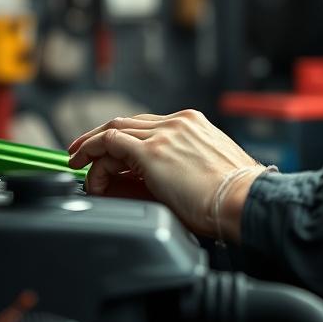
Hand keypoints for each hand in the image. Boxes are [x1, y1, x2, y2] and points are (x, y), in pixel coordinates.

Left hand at [67, 109, 262, 237]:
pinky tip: (86, 170)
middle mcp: (178, 122)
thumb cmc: (233, 196)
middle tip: (82, 150)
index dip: (124, 138)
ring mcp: (165, 134)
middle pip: (127, 122)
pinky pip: (110, 144)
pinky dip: (94, 155)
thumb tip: (146, 183)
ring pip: (114, 130)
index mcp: (194, 124)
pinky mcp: (152, 151)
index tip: (111, 152)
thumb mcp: (203, 174)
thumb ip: (177, 169)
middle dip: (100, 135)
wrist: (244, 199)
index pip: (148, 125)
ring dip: (92, 146)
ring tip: (77, 162)